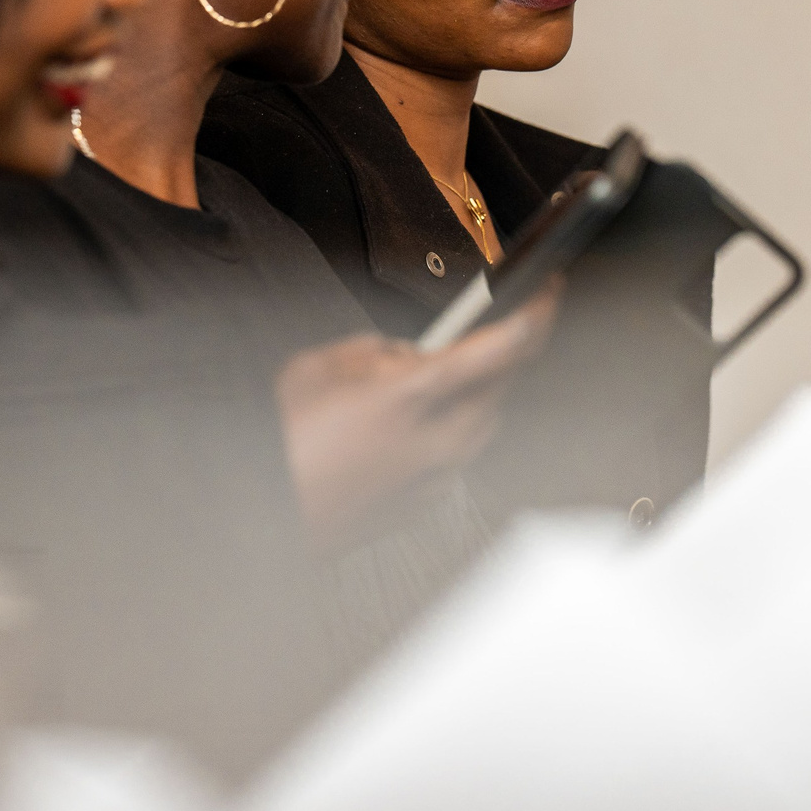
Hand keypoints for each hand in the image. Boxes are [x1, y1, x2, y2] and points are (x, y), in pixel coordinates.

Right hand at [275, 283, 561, 541]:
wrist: (261, 519)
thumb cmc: (280, 450)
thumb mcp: (313, 368)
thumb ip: (371, 351)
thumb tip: (400, 353)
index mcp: (411, 396)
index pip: (504, 346)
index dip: (537, 310)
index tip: (548, 291)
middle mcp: (435, 442)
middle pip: (500, 386)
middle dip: (492, 356)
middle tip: (463, 338)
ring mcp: (435, 479)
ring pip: (483, 424)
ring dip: (469, 396)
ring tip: (421, 387)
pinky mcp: (426, 506)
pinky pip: (458, 459)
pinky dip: (445, 435)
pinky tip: (404, 431)